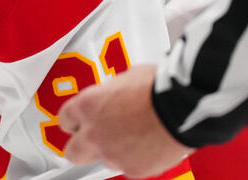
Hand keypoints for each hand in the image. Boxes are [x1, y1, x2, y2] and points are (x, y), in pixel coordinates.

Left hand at [58, 65, 192, 177]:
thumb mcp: (125, 78)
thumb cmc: (158, 87)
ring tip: (135, 135)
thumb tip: (114, 95)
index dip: (76, 121)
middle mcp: (93, 133)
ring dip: (114, 150)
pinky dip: (136, 158)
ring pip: (104, 159)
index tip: (81, 122)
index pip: (65, 120)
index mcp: (86, 106)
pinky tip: (149, 143)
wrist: (182, 108)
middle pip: (73, 151)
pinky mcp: (131, 169)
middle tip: (96, 139)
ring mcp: (111, 153)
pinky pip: (128, 166)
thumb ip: (110, 93)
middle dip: (82, 146)